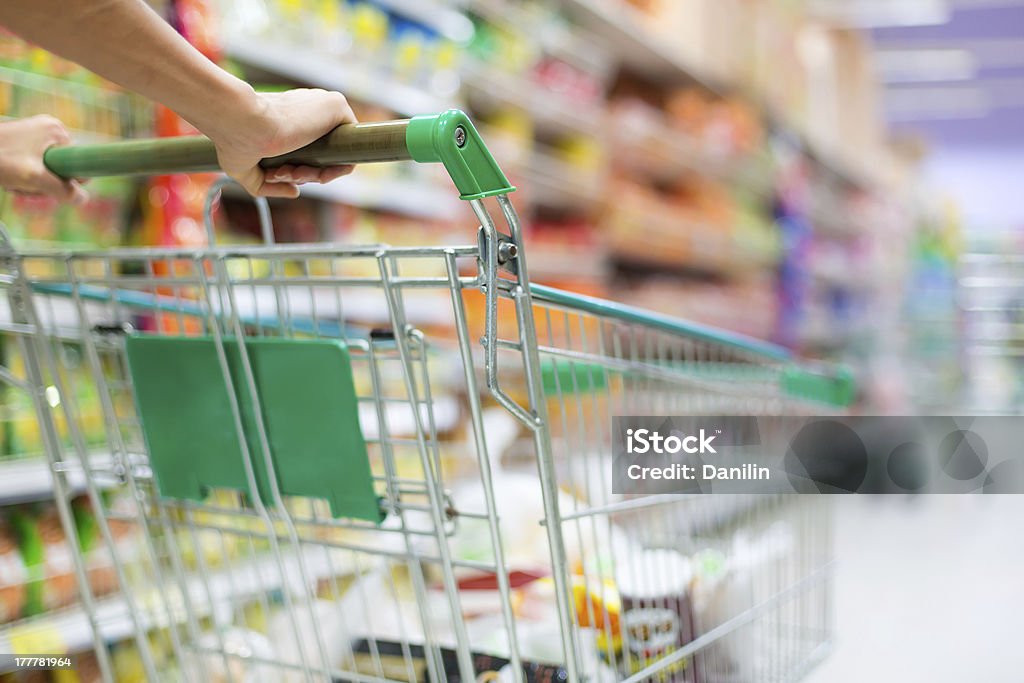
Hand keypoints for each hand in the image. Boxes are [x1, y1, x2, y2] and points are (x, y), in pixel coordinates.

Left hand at [0, 115, 87, 202]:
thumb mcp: (33, 178)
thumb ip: (63, 190)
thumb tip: (83, 199)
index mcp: (57, 131)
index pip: (79, 162)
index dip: (67, 180)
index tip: (46, 186)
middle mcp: (50, 128)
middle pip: (63, 167)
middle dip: (47, 182)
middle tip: (27, 186)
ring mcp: (36, 133)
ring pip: (48, 169)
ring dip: (35, 182)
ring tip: (16, 182)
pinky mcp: (24, 140)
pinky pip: (36, 165)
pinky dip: (26, 176)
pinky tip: (12, 178)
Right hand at [204, 88, 357, 197]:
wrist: (238, 120)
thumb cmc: (232, 139)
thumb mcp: (244, 169)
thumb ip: (269, 184)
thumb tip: (295, 192)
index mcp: (290, 117)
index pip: (307, 150)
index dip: (294, 171)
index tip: (274, 175)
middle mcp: (309, 110)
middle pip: (320, 157)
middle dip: (300, 174)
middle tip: (277, 174)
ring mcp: (323, 108)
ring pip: (332, 157)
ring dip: (310, 175)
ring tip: (284, 172)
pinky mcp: (337, 107)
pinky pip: (348, 153)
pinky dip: (332, 171)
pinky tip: (307, 171)